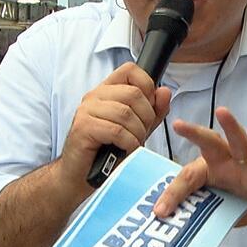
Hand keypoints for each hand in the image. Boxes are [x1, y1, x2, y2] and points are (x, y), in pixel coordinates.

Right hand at [59, 62, 170, 184]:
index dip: (147, 86)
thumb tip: (165, 92)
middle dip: (146, 117)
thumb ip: (153, 110)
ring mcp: (86, 110)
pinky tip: (125, 150)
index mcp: (107, 90)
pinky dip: (128, 143)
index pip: (131, 70)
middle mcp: (94, 95)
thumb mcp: (137, 128)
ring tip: (133, 144)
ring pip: (126, 113)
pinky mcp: (83, 127)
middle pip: (133, 93)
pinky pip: (117, 130)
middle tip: (141, 134)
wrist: (81, 176)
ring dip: (137, 133)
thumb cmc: (108, 152)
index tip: (149, 108)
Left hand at [154, 107, 246, 231]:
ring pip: (239, 143)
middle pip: (210, 144)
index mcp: (212, 170)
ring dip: (231, 127)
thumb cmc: (244, 202)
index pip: (189, 177)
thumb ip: (199, 214)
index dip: (173, 193)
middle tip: (179, 125)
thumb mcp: (217, 211)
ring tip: (222, 111)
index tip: (159, 210)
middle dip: (194, 133)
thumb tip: (171, 228)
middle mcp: (229, 163)